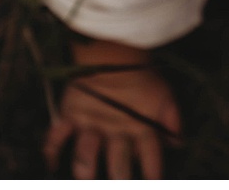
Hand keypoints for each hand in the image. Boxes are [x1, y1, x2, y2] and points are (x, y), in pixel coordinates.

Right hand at [44, 64, 181, 178]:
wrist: (114, 51)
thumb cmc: (142, 75)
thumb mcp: (164, 95)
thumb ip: (172, 119)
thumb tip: (178, 143)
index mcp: (140, 126)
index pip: (150, 156)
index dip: (152, 172)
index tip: (153, 184)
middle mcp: (116, 130)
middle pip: (119, 161)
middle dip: (120, 178)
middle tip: (119, 185)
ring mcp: (91, 123)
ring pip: (87, 152)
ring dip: (85, 167)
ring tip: (85, 178)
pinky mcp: (71, 115)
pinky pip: (56, 136)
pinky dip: (50, 152)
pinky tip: (49, 167)